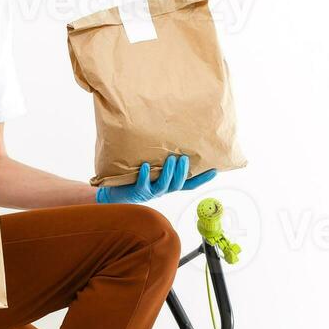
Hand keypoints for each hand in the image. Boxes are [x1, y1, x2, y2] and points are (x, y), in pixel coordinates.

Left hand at [96, 154, 216, 204]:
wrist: (113, 192)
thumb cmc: (133, 177)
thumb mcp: (150, 167)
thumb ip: (160, 158)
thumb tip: (169, 136)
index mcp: (168, 184)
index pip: (189, 183)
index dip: (202, 179)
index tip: (215, 170)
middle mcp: (162, 189)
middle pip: (178, 183)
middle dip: (182, 171)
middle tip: (185, 158)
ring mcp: (150, 192)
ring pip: (164, 185)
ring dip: (168, 172)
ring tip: (171, 159)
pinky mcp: (137, 192)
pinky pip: (143, 185)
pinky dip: (145, 175)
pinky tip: (145, 166)